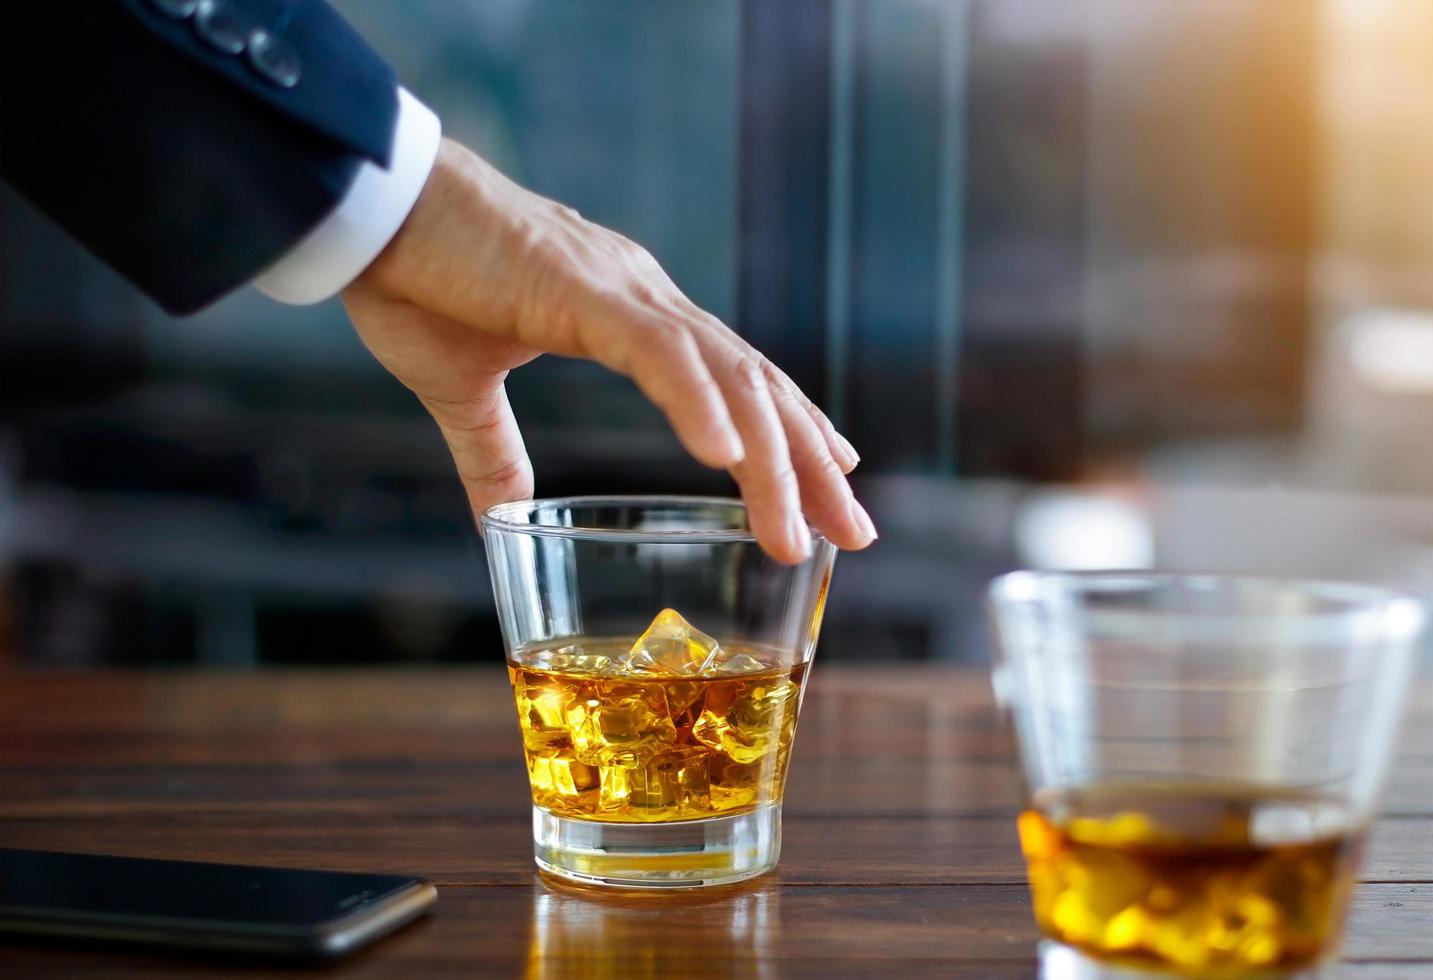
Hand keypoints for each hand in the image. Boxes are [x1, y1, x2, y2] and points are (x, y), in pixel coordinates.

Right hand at [342, 139, 875, 562]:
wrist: (366, 208)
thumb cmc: (412, 281)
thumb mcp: (462, 391)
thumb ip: (493, 454)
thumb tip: (500, 520)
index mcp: (630, 319)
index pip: (736, 381)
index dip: (791, 431)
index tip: (834, 481)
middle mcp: (647, 302)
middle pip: (756, 388)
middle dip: (811, 464)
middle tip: (855, 531)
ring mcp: (623, 293)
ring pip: (727, 379)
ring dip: (772, 459)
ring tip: (803, 530)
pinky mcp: (583, 290)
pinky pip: (659, 354)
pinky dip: (700, 404)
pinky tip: (728, 457)